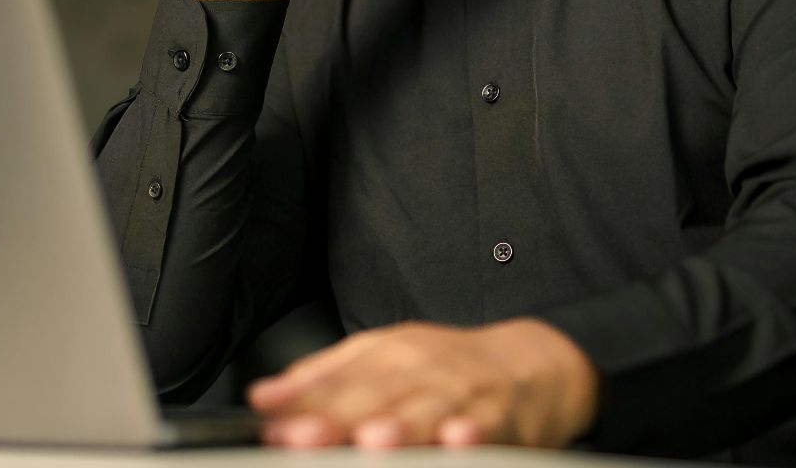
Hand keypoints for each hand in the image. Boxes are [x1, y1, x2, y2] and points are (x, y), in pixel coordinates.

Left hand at [245, 318, 598, 448]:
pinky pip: (485, 428)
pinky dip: (472, 434)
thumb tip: (265, 397)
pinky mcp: (500, 418)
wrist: (530, 362)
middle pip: (373, 395)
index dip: (300, 401)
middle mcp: (419, 371)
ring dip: (400, 426)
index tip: (269, 419)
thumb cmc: (443, 367)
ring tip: (372, 440)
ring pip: (425, 412)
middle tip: (301, 436)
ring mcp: (459, 394)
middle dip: (336, 417)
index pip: (334, 379)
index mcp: (384, 355)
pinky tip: (458, 440)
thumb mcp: (381, 357)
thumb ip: (323, 379)